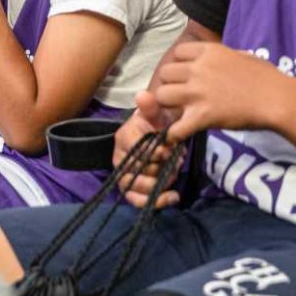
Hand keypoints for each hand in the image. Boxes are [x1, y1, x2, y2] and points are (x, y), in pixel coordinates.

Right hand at [114, 91, 182, 208]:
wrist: (158, 135)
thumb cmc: (156, 125)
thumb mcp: (156, 113)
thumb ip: (151, 107)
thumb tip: (143, 95)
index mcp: (123, 137)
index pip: (135, 149)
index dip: (155, 153)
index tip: (170, 149)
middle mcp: (119, 157)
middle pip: (138, 170)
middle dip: (160, 168)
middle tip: (175, 159)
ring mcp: (124, 174)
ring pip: (136, 186)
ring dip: (159, 183)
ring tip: (174, 174)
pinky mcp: (131, 189)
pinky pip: (136, 200)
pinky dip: (156, 201)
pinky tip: (174, 196)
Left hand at [154, 40, 280, 143]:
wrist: (278, 99)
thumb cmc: (267, 78)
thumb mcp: (242, 56)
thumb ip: (225, 56)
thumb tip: (223, 57)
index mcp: (207, 52)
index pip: (177, 53)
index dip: (179, 64)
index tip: (186, 75)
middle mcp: (197, 69)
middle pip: (164, 74)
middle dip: (170, 83)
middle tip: (180, 95)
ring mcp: (197, 92)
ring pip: (162, 96)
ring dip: (168, 105)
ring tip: (179, 112)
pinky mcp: (202, 115)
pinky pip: (176, 127)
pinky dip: (174, 134)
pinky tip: (177, 136)